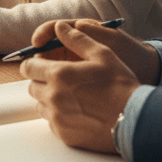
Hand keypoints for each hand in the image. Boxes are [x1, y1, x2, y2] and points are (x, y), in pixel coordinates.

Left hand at [20, 22, 141, 152]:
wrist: (134, 119)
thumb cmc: (120, 85)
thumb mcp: (102, 54)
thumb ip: (77, 39)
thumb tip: (60, 27)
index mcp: (59, 74)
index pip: (28, 67)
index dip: (34, 64)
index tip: (43, 65)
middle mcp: (53, 97)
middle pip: (32, 86)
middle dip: (42, 81)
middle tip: (62, 80)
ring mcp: (57, 118)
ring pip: (40, 105)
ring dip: (49, 99)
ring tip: (72, 96)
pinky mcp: (63, 134)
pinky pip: (51, 122)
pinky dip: (59, 115)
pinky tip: (78, 111)